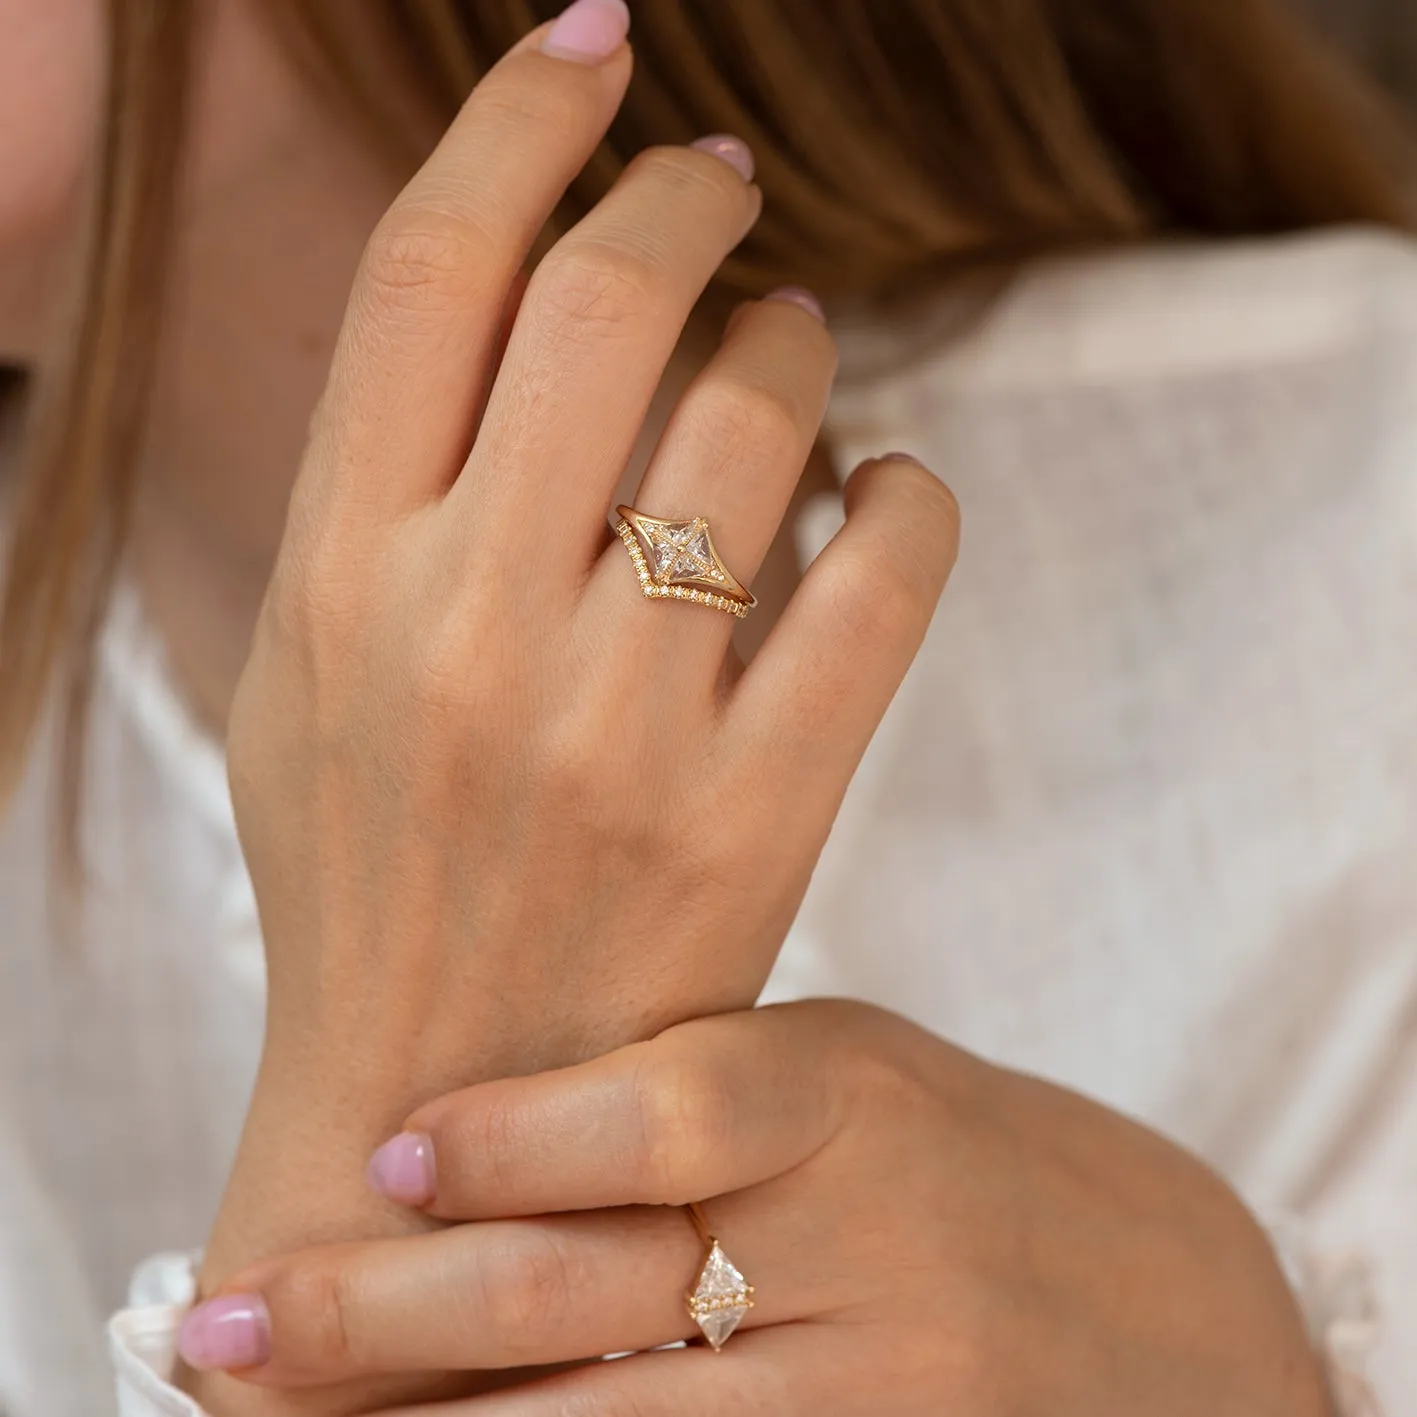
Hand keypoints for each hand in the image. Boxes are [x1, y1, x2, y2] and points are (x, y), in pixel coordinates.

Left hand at [187, 1002, 1330, 1415]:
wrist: (1161, 1304)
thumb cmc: (952, 1155)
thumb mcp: (840, 1074)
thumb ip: (680, 1093)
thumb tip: (442, 1146)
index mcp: (857, 1100)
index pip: (679, 1107)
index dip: (521, 1135)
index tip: (386, 1150)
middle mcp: (879, 1256)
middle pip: (600, 1299)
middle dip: (385, 1323)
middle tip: (222, 1327)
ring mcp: (896, 1402)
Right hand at [201, 0, 957, 1401]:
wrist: (451, 1098)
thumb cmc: (370, 865)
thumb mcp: (303, 664)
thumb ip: (377, 482)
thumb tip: (506, 297)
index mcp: (335, 572)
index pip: (431, 264)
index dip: (521, 111)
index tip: (592, 47)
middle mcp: (467, 629)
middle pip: (606, 296)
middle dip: (683, 196)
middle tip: (717, 186)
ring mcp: (620, 726)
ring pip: (757, 408)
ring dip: (796, 336)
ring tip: (788, 349)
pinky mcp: (756, 810)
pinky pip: (882, 572)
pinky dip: (907, 494)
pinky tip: (881, 491)